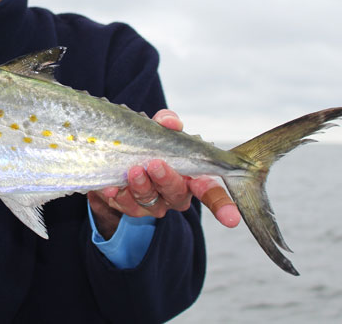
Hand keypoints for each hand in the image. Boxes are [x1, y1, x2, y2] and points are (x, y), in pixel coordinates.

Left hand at [88, 109, 240, 237]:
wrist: (114, 155)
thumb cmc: (149, 143)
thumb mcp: (158, 130)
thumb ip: (166, 123)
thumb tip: (170, 122)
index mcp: (190, 177)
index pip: (211, 193)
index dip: (222, 206)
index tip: (231, 219)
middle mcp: (173, 195)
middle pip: (176, 194)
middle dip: (166, 180)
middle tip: (156, 164)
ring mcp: (150, 204)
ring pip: (149, 201)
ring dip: (141, 187)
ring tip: (132, 171)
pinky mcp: (126, 207)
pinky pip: (122, 205)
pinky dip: (116, 195)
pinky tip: (110, 187)